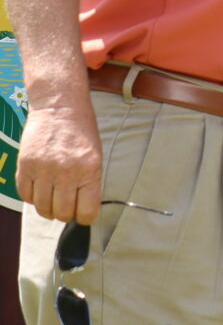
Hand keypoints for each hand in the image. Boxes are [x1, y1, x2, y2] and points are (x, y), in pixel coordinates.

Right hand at [15, 100, 102, 222]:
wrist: (60, 107)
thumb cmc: (81, 131)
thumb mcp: (95, 156)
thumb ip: (89, 182)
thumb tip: (82, 209)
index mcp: (89, 170)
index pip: (87, 211)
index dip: (85, 217)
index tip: (84, 214)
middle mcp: (65, 172)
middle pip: (62, 213)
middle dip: (66, 214)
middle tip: (67, 206)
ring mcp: (42, 170)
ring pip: (42, 208)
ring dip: (48, 208)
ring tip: (53, 198)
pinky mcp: (24, 166)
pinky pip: (25, 195)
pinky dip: (32, 197)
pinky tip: (40, 188)